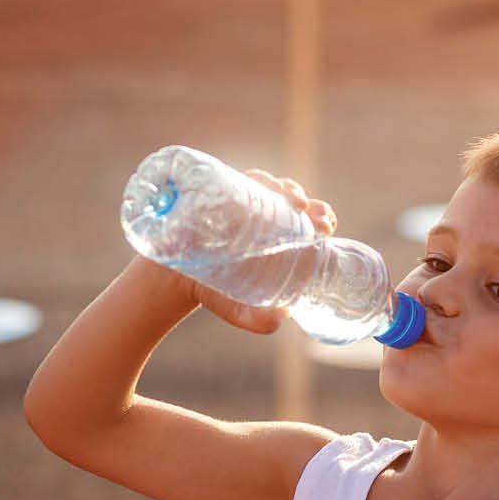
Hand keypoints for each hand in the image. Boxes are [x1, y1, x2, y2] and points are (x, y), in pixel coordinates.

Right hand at [184, 169, 337, 335]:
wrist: (172, 280)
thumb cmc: (212, 292)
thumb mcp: (237, 310)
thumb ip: (259, 320)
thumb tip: (283, 315)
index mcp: (277, 237)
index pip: (307, 220)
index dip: (321, 217)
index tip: (325, 227)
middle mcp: (261, 216)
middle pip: (291, 198)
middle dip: (305, 199)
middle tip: (307, 213)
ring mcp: (238, 203)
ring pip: (267, 183)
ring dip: (283, 186)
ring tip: (290, 199)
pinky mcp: (216, 196)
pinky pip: (235, 179)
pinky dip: (249, 179)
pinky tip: (258, 183)